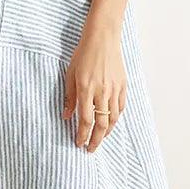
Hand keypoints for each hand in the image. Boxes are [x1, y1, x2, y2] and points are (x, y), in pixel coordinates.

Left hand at [62, 26, 126, 152]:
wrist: (102, 38)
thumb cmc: (83, 54)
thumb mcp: (70, 74)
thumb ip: (69, 96)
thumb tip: (67, 116)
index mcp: (86, 89)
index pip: (85, 120)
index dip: (82, 135)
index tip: (78, 143)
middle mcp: (102, 91)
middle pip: (101, 124)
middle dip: (96, 140)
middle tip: (90, 149)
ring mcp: (114, 89)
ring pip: (113, 118)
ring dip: (106, 131)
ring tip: (100, 138)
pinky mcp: (123, 85)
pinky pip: (121, 107)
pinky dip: (116, 117)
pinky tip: (110, 121)